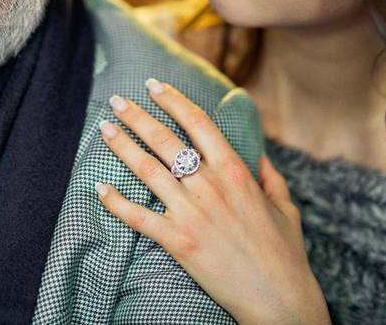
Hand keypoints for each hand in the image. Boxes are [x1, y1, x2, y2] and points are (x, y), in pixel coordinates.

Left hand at [96, 79, 329, 324]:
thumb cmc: (284, 253)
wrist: (279, 299)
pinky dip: (115, 202)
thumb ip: (270, 176)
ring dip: (122, 146)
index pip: (198, 123)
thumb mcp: (285, 207)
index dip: (173, 100)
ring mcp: (192, 213)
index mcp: (236, 172)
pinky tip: (100, 188)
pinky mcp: (179, 241)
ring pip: (148, 169)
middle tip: (117, 100)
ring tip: (104, 129)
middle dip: (137, 116)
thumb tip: (259, 154)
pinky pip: (138, 218)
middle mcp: (211, 186)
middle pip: (166, 140)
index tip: (153, 86)